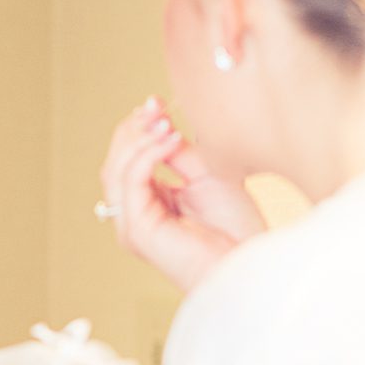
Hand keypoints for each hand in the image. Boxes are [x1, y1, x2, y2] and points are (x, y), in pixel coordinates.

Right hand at [99, 97, 266, 292]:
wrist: (249, 262)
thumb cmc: (236, 228)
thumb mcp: (207, 175)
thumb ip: (179, 152)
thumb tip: (160, 120)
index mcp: (149, 203)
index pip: (127, 158)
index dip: (138, 128)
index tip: (156, 102)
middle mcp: (134, 215)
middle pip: (114, 161)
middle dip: (134, 129)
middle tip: (156, 106)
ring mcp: (131, 225)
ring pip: (116, 170)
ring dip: (139, 139)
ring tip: (166, 122)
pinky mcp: (138, 231)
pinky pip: (131, 183)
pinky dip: (148, 156)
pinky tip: (170, 141)